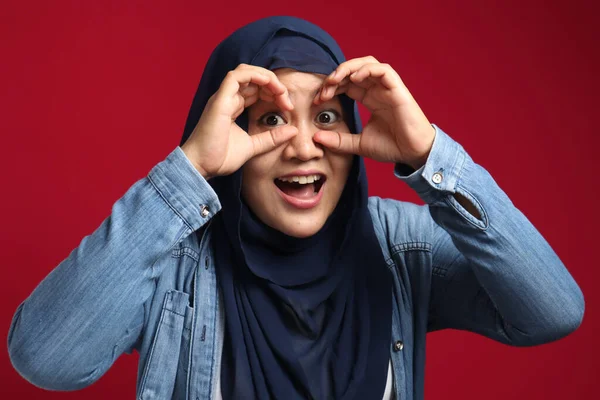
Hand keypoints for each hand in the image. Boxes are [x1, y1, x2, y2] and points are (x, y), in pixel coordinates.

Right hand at [181, 64, 298, 178]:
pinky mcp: (219, 101)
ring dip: (267, 78)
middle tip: (288, 102)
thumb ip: (272, 138)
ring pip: (246, 72)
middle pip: (254, 78)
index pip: (256, 89)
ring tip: (281, 92)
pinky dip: (254, 75)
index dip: (274, 93)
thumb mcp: (254, 146)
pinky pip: (236, 76)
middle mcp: (227, 98)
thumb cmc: (220, 158)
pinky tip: (269, 84)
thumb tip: (294, 130)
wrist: (201, 167)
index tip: (288, 108)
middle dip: (274, 85)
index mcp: (233, 106)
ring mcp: (222, 97)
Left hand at [312, 56, 435, 169]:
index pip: (346, 83)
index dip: (330, 87)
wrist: (414, 153)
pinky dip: (367, 70)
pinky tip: (354, 79)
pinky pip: (383, 70)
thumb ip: (338, 140)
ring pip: (367, 64)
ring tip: (334, 81)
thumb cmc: (392, 146)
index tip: (317, 100)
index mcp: (369, 98)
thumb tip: (316, 137)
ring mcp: (388, 88)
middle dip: (335, 77)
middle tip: (323, 91)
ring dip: (348, 68)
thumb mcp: (358, 144)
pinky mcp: (398, 89)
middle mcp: (378, 89)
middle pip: (353, 70)